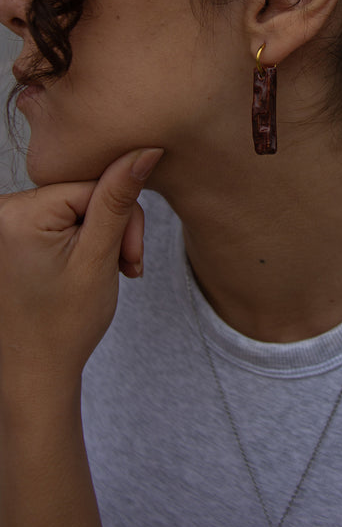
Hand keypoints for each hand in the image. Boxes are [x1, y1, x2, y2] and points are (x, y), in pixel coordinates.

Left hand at [0, 147, 162, 396]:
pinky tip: (86, 268)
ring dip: (100, 236)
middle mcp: (1, 212)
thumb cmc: (64, 326)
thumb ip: (119, 199)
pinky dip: (79, 242)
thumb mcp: (99, 256)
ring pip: (75, 207)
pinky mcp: (8, 236)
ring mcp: (2, 224)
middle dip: (112, 228)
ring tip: (108, 272)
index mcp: (17, 213)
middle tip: (124, 267)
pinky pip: (57, 220)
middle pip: (83, 194)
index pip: (93, 185)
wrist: (34, 376)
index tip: (130, 257)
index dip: (123, 217)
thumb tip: (142, 150)